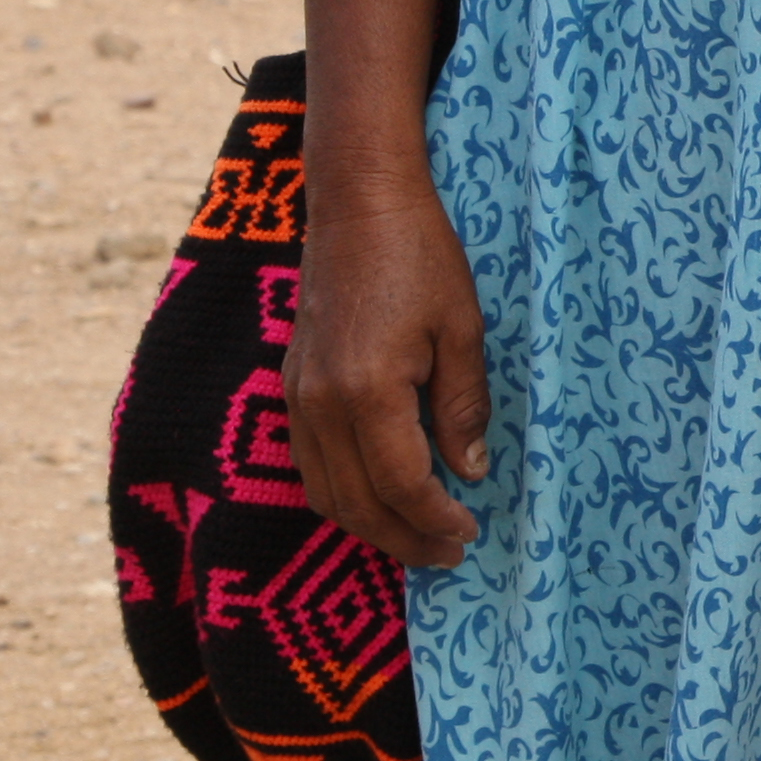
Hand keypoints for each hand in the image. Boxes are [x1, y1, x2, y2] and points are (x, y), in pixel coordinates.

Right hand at [290, 164, 488, 568]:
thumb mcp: (462, 330)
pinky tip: (378, 497)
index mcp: (367, 392)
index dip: (436, 519)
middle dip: (404, 538)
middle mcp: (321, 405)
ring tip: (417, 538)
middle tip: (449, 554)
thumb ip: (462, 406)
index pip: (401, 485)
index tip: (469, 534)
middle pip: (356, 503)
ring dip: (369, 525)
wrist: (357, 206)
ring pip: (324, 492)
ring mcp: (298, 398)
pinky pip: (309, 463)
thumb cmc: (420, 258)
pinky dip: (342, 494)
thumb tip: (469, 472)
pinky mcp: (291, 387)